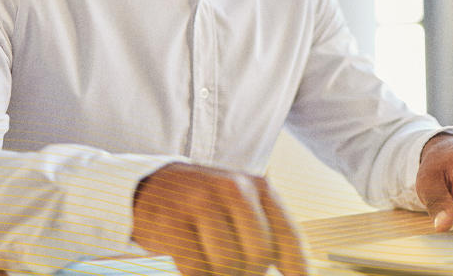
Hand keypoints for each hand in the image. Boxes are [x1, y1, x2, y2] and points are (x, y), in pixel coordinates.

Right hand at [131, 163, 307, 275]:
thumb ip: (267, 230)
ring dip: (221, 274)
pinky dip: (198, 275)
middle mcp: (232, 189)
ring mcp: (200, 203)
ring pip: (227, 265)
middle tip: (237, 271)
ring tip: (213, 263)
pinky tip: (195, 263)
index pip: (288, 234)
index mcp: (258, 186)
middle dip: (250, 272)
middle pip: (258, 254)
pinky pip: (196, 268)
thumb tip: (293, 272)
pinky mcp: (171, 222)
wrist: (154, 185)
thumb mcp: (242, 203)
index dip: (297, 266)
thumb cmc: (207, 202)